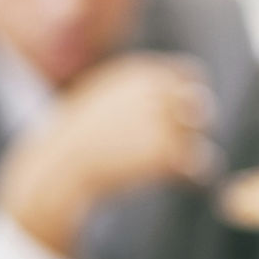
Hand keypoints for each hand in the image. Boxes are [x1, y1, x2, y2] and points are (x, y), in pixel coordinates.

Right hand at [0, 53, 215, 254]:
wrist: (60, 167)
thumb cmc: (75, 138)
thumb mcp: (100, 98)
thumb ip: (136, 93)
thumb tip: (174, 97)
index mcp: (140, 74)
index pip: (189, 74)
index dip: (190, 96)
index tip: (184, 117)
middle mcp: (155, 92)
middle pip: (198, 104)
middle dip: (197, 124)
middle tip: (185, 145)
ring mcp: (162, 122)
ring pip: (198, 138)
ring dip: (192, 154)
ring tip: (179, 170)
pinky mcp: (166, 154)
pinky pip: (198, 166)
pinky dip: (193, 177)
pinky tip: (183, 184)